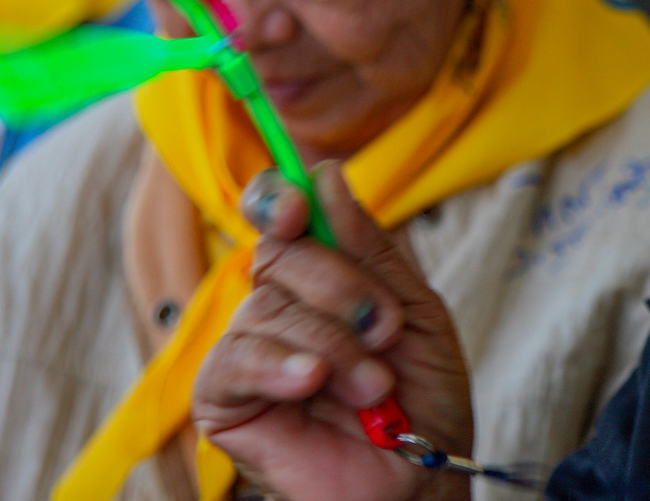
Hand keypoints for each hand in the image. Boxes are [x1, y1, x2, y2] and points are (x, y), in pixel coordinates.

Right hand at [193, 163, 473, 500]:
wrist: (422, 481)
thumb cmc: (423, 403)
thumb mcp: (417, 313)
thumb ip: (373, 249)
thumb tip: (327, 178)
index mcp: (322, 274)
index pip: (279, 214)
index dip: (277, 197)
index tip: (297, 206)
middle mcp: (280, 305)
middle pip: (278, 255)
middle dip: (341, 286)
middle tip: (386, 329)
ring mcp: (251, 352)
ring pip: (264, 307)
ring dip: (332, 342)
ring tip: (373, 384)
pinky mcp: (226, 402)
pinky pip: (232, 362)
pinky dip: (278, 365)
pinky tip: (312, 381)